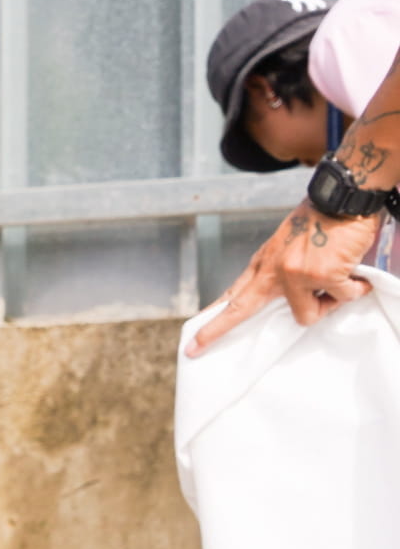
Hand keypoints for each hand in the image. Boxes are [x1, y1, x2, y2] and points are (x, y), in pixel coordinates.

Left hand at [188, 201, 379, 354]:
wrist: (341, 198)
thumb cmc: (321, 221)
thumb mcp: (288, 246)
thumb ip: (283, 273)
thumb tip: (291, 304)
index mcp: (263, 264)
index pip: (233, 295)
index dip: (214, 318)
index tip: (194, 338)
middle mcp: (273, 272)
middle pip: (239, 311)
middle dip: (214, 332)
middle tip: (193, 349)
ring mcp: (295, 275)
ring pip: (309, 315)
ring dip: (329, 302)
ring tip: (340, 276)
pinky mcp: (321, 276)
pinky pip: (342, 297)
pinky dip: (354, 288)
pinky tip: (354, 270)